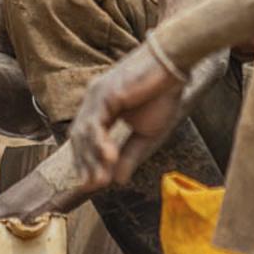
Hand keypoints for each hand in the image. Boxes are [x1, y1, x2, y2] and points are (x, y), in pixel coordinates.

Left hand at [69, 42, 183, 190]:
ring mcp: (96, 96)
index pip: (86, 140)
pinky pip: (95, 122)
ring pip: (84, 133)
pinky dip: (98, 143)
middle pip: (80, 139)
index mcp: (102, 108)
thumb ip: (130, 156)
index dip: (87, 164)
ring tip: (99, 182)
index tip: (92, 186)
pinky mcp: (104, 92)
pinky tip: (108, 159)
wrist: (174, 64)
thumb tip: (118, 181)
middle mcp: (94, 101)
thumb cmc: (163, 94)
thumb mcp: (146, 134)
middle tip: (90, 188)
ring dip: (91, 159)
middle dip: (84, 165)